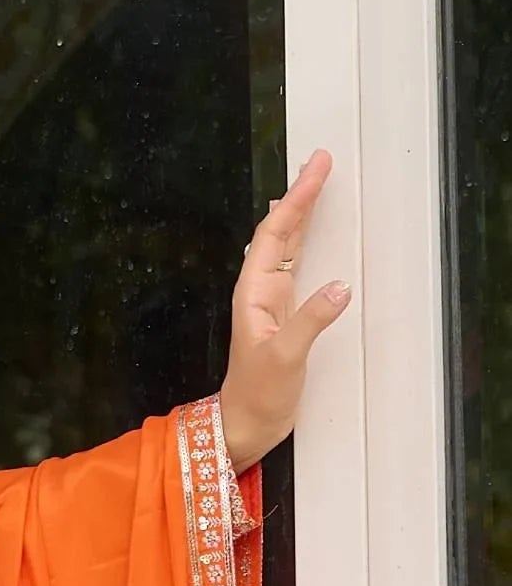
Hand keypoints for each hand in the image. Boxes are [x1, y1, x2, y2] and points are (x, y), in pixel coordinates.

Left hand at [218, 148, 350, 471]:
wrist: (246, 426)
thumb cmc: (256, 396)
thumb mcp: (284, 359)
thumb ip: (311, 322)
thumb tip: (340, 288)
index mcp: (255, 293)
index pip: (276, 234)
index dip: (296, 199)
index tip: (316, 169)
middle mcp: (261, 291)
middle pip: (281, 231)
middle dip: (300, 195)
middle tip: (321, 160)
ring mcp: (273, 301)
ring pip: (288, 245)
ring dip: (303, 214)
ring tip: (317, 182)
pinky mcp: (285, 315)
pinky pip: (296, 266)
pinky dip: (306, 241)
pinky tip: (310, 230)